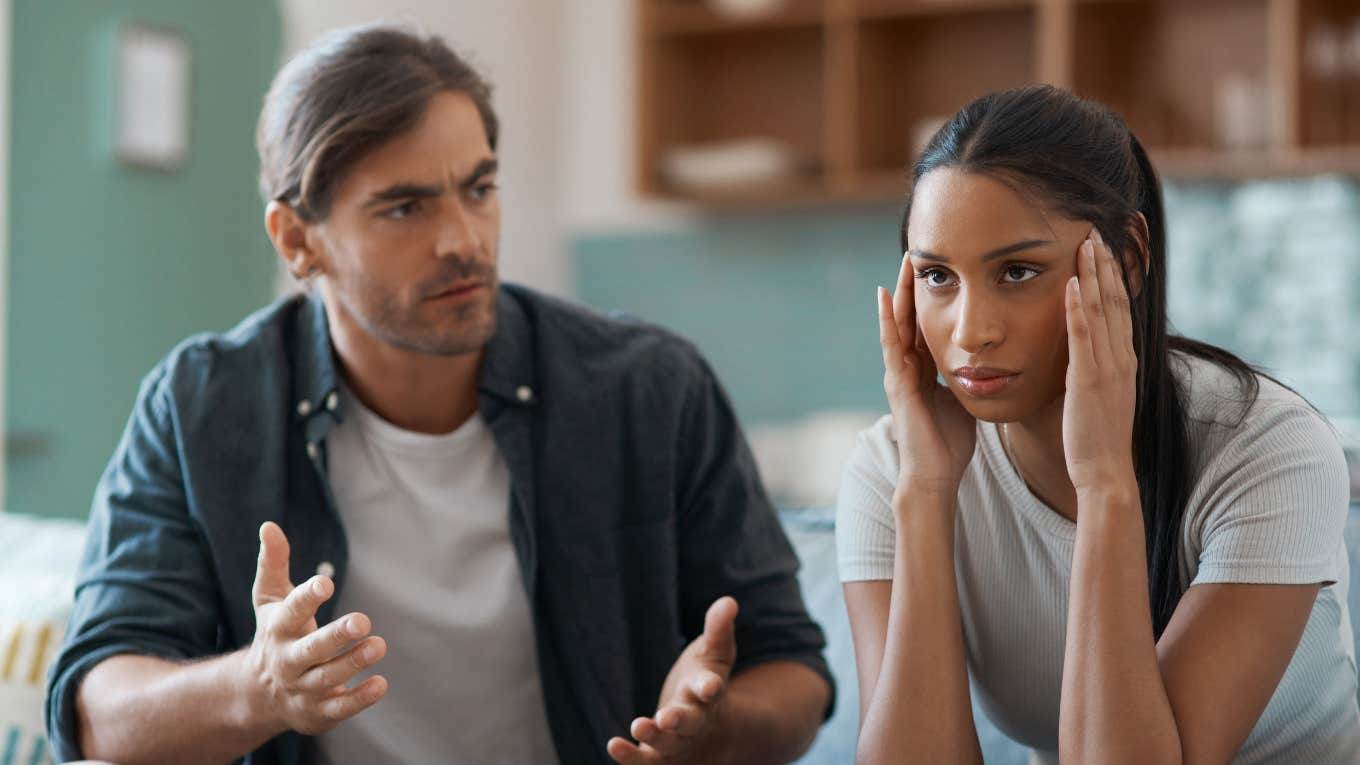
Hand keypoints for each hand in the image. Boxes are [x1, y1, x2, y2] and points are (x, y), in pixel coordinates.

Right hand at [244, 521, 387, 734]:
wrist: (258, 695)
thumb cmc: (274, 634)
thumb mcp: (270, 599)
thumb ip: (274, 563)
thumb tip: (269, 525)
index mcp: (278, 629)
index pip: (290, 612)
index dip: (306, 597)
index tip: (326, 583)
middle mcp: (287, 661)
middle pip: (310, 650)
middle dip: (335, 637)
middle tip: (363, 620)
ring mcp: (302, 689)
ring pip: (327, 679)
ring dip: (353, 663)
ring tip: (378, 645)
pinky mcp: (317, 712)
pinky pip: (338, 709)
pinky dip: (359, 698)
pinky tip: (380, 684)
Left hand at [606, 597, 738, 763]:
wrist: (709, 730)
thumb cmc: (704, 683)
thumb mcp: (713, 655)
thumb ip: (718, 630)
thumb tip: (729, 601)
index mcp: (709, 694)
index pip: (712, 689)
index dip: (709, 687)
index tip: (708, 685)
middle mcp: (696, 721)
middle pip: (691, 723)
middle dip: (680, 720)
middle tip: (667, 717)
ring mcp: (678, 742)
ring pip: (668, 744)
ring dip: (654, 737)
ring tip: (638, 725)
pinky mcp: (659, 757)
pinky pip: (646, 761)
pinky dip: (631, 757)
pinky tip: (614, 745)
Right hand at [879, 253, 976, 497]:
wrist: (935, 474)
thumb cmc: (950, 443)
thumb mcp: (964, 399)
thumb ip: (969, 379)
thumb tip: (992, 362)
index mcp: (925, 370)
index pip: (926, 324)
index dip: (931, 296)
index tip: (940, 268)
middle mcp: (908, 367)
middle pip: (909, 317)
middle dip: (913, 286)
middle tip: (918, 252)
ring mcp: (899, 374)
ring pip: (898, 324)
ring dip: (901, 292)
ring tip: (904, 262)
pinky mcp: (898, 383)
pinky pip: (891, 344)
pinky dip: (887, 319)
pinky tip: (886, 295)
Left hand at [1062, 229, 1137, 494]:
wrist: (1105, 472)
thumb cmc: (1097, 438)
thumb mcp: (1099, 394)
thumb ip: (1094, 368)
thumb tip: (1082, 353)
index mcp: (1123, 360)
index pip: (1120, 307)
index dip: (1114, 276)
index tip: (1106, 247)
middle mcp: (1120, 357)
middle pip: (1115, 300)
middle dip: (1106, 263)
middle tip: (1097, 229)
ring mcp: (1107, 367)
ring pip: (1103, 310)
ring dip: (1095, 274)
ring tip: (1087, 241)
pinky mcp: (1088, 379)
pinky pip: (1083, 336)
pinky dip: (1079, 307)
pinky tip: (1073, 282)